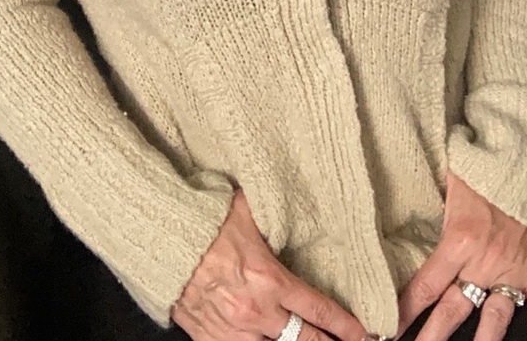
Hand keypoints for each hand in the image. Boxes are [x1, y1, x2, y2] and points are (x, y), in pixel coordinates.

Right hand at [172, 188, 369, 340]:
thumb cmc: (205, 220)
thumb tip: (300, 199)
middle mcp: (255, 312)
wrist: (160, 237)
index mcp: (269, 280)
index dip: (346, 327)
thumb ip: (278, 217)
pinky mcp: (207, 337)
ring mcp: (231, 331)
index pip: (320, 311)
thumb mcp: (248, 211)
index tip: (365, 333)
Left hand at [394, 172, 526, 340]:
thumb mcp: (449, 179)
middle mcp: (484, 262)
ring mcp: (512, 269)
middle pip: (454, 310)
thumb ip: (429, 199)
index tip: (390, 328)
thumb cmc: (484, 167)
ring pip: (495, 318)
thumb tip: (400, 196)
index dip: (406, 310)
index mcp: (459, 241)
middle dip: (432, 336)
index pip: (426, 285)